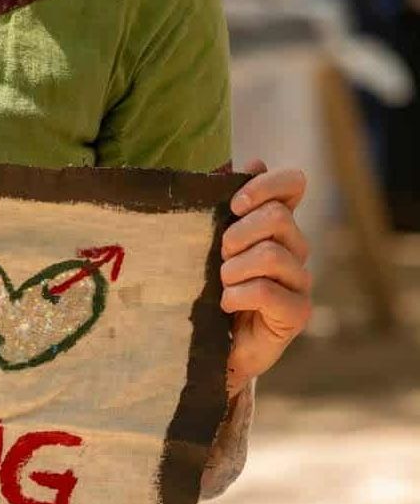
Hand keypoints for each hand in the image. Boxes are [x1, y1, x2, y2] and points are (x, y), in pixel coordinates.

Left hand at [220, 159, 311, 396]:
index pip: (294, 184)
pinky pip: (268, 293)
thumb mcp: (205, 240)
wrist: (208, 343)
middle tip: (218, 255)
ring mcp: (299, 281)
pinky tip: (227, 305)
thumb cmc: (205, 284)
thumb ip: (220, 202)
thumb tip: (247, 160)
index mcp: (275, 224)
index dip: (267, 185)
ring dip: (233, 269)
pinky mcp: (296, 314)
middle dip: (237, 233)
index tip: (233, 203)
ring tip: (220, 284)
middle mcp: (295, 248)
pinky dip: (238, 296)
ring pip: (271, 255)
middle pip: (278, 218)